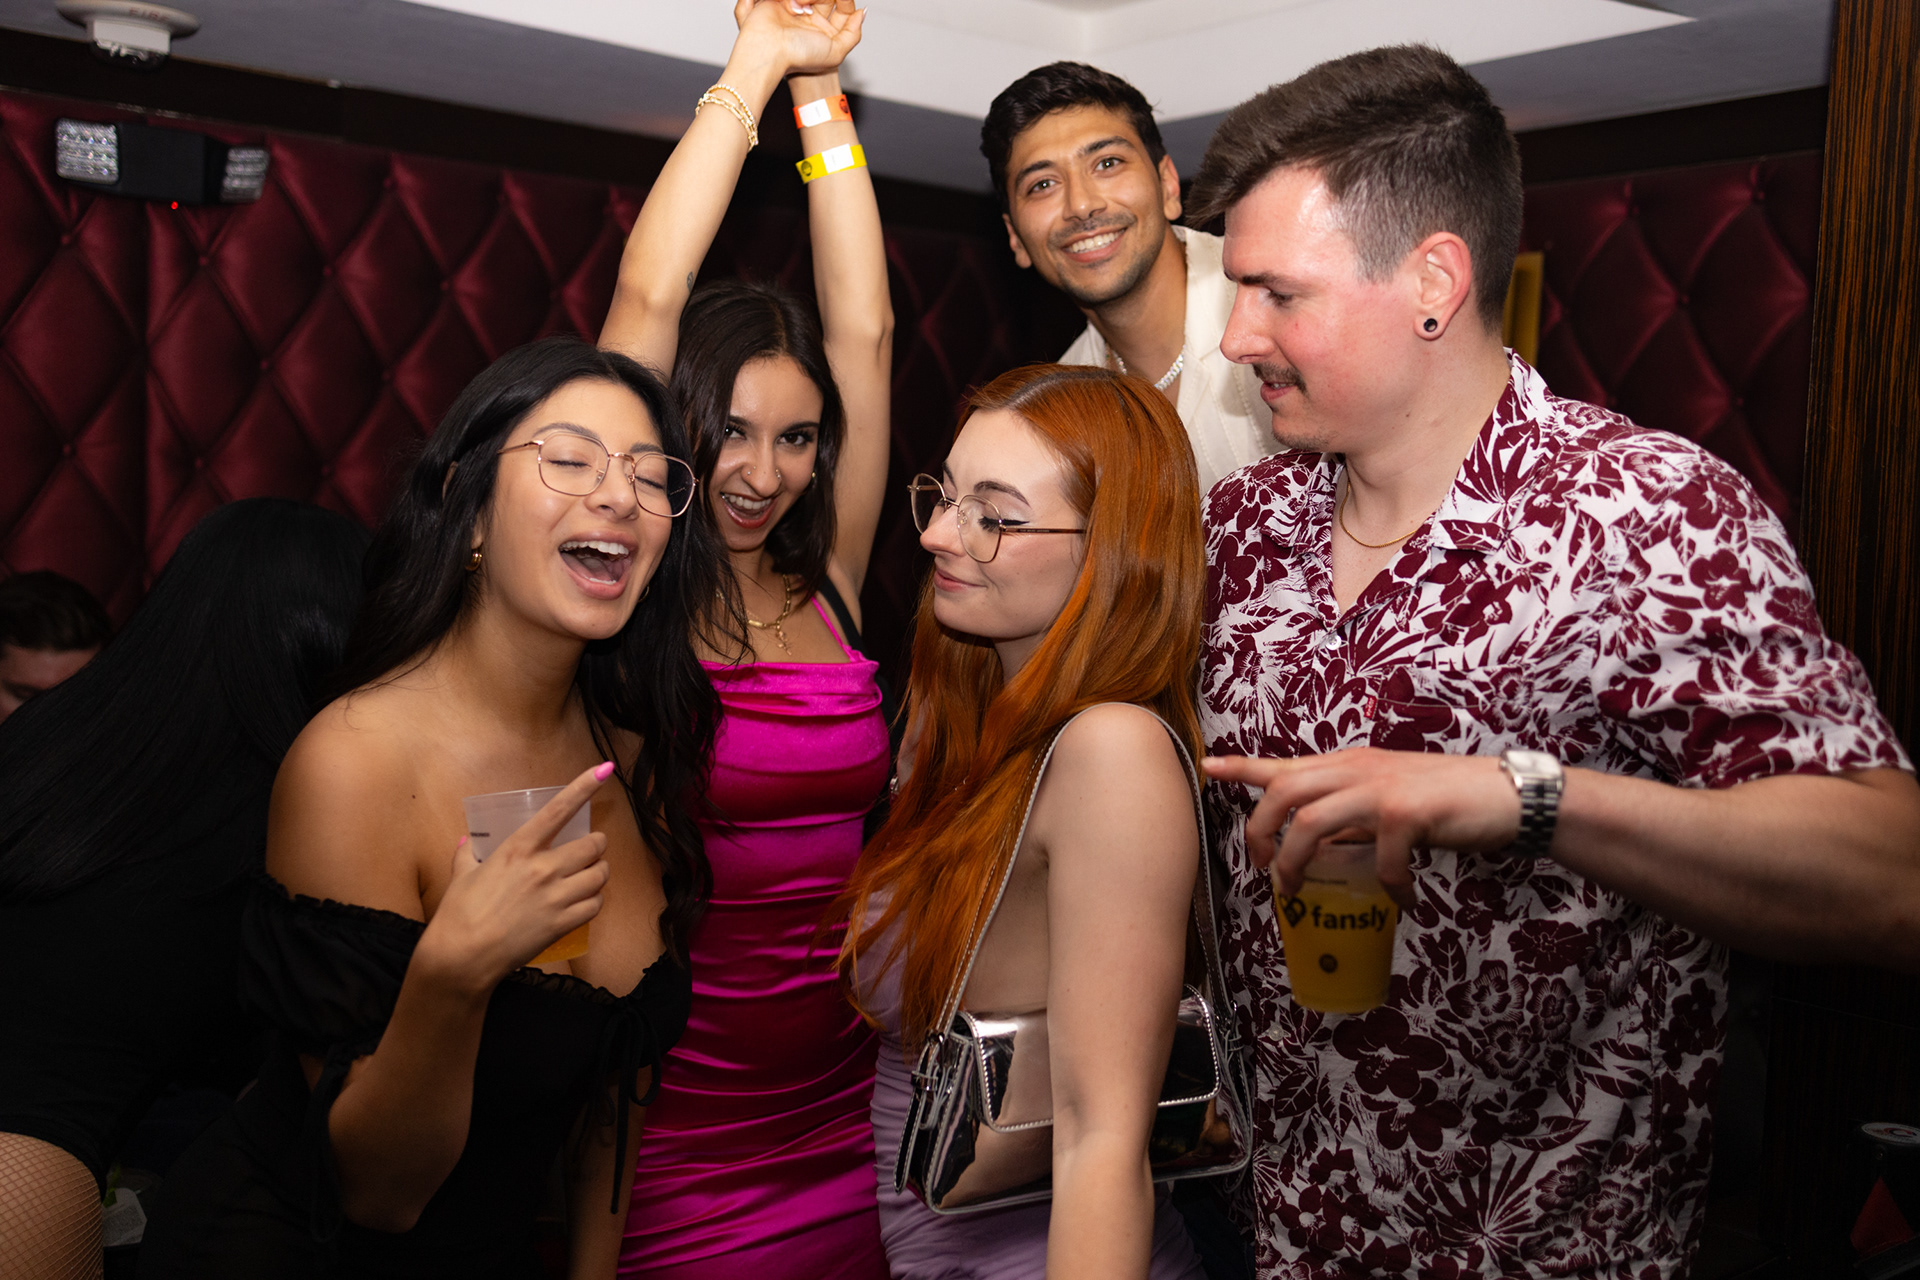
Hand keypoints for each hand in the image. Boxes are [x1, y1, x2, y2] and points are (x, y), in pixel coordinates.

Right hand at [417, 762, 613, 992]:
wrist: (462, 957)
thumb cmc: (458, 914)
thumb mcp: (461, 876)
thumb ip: (467, 854)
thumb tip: (466, 840)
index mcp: (517, 849)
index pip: (558, 810)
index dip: (584, 787)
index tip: (604, 769)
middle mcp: (542, 868)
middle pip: (594, 846)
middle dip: (597, 846)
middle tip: (590, 851)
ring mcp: (555, 896)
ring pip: (600, 875)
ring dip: (599, 874)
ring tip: (589, 877)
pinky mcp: (563, 923)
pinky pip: (595, 904)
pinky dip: (594, 901)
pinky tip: (583, 902)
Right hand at [733, 0, 863, 77]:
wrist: (768, 51)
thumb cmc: (798, 56)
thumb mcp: (836, 52)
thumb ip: (853, 34)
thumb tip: (862, 13)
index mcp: (825, 32)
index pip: (844, 8)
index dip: (846, 2)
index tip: (844, 1)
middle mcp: (811, 19)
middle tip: (815, 7)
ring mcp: (796, 8)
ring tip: (802, 8)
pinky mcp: (780, 1)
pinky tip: (794, 7)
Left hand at [1201, 748, 1521, 907]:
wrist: (1507, 794)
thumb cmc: (1447, 799)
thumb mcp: (1387, 796)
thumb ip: (1351, 810)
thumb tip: (1315, 842)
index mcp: (1351, 765)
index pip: (1286, 764)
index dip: (1244, 767)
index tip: (1208, 767)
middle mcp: (1359, 770)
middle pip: (1285, 793)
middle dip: (1260, 833)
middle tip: (1262, 870)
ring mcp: (1382, 789)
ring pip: (1312, 823)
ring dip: (1298, 863)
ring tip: (1299, 893)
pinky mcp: (1410, 813)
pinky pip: (1380, 859)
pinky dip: (1387, 887)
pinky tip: (1402, 902)